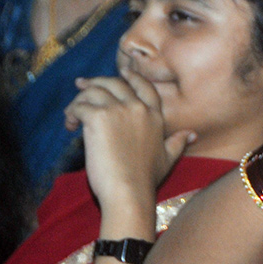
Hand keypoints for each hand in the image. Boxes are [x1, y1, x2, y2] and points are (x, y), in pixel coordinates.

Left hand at [65, 71, 192, 211]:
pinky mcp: (97, 117)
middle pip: (114, 82)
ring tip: (72, 114)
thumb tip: (192, 134)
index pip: (143, 86)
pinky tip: (70, 126)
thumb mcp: (168, 158)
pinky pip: (79, 106)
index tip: (122, 73)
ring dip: (79, 99)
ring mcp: (117, 110)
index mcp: (154, 116)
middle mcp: (137, 108)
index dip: (131, 77)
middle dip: (96, 82)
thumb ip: (178, 142)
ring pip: (93, 91)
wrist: (129, 190)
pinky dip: (72, 113)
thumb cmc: (147, 179)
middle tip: (82, 85)